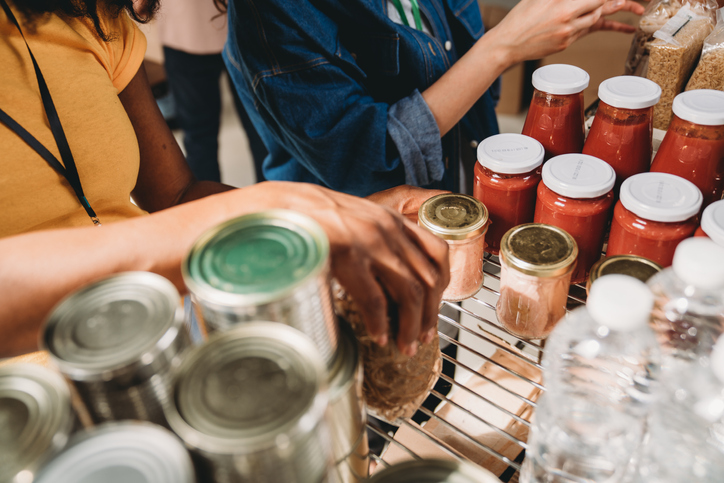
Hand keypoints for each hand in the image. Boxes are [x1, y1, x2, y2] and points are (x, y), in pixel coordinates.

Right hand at [242, 182, 450, 355]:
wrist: (275, 205)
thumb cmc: (307, 216)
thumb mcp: (350, 221)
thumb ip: (370, 242)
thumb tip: (379, 278)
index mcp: (390, 219)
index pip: (437, 252)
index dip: (441, 286)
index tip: (434, 309)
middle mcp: (387, 228)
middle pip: (428, 278)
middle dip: (429, 315)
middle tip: (423, 338)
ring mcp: (370, 241)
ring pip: (409, 292)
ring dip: (411, 325)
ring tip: (405, 346)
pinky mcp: (349, 254)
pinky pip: (375, 298)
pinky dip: (381, 323)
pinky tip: (379, 336)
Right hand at [487, 0, 643, 63]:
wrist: (506, 45)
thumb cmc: (519, 18)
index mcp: (560, 2)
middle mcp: (567, 17)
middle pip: (602, 4)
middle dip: (620, 1)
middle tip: (638, 3)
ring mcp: (568, 32)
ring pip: (598, 18)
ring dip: (614, 10)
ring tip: (637, 7)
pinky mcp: (567, 43)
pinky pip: (591, 31)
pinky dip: (610, 26)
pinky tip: (627, 28)